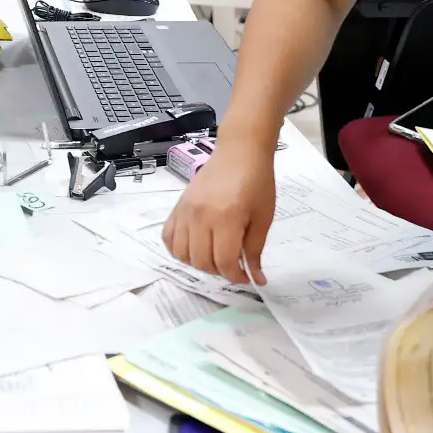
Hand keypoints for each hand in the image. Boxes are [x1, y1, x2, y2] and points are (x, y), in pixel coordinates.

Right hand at [161, 142, 276, 284]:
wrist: (240, 153)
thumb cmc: (256, 182)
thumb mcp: (263, 218)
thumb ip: (255, 250)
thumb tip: (256, 279)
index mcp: (226, 218)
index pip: (224, 261)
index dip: (236, 276)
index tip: (246, 277)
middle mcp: (201, 216)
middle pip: (201, 261)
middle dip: (219, 271)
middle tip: (233, 265)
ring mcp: (186, 211)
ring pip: (182, 253)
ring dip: (198, 262)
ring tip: (214, 255)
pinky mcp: (178, 207)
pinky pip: (168, 237)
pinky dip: (178, 249)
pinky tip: (194, 247)